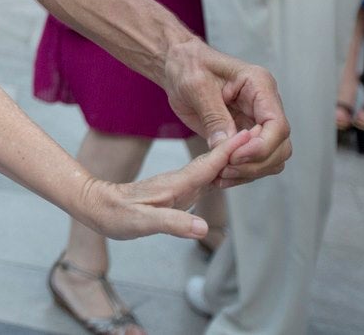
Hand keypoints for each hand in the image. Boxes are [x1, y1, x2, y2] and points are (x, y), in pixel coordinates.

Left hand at [84, 129, 253, 239]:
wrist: (94, 205)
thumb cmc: (115, 215)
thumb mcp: (141, 222)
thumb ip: (171, 223)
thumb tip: (202, 228)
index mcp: (177, 183)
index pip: (210, 164)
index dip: (233, 151)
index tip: (255, 135)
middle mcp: (181, 179)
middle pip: (218, 162)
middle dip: (241, 150)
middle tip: (269, 136)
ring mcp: (180, 183)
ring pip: (214, 166)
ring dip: (234, 157)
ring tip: (257, 147)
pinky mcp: (177, 189)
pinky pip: (206, 175)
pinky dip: (221, 168)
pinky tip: (229, 169)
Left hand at [162, 38, 291, 182]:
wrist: (178, 65)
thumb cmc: (187, 65)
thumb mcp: (195, 85)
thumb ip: (213, 115)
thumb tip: (226, 147)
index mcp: (259, 85)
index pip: (277, 125)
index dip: (261, 147)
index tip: (235, 157)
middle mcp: (264, 105)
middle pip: (280, 146)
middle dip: (255, 163)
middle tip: (224, 168)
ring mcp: (257, 121)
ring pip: (271, 158)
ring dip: (249, 171)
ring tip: (219, 174)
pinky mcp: (244, 135)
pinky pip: (254, 161)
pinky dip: (241, 172)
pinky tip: (219, 175)